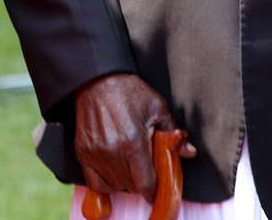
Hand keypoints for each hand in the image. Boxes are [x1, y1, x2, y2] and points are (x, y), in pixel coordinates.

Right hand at [74, 73, 196, 201]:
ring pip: (114, 185)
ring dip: (125, 183)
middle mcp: (113, 151)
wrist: (97, 79)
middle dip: (141, 183)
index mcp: (134, 142)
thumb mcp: (157, 108)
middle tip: (146, 171)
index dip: (154, 191)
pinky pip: (95, 182)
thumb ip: (173, 133)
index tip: (157, 191)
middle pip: (130, 186)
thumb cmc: (127, 91)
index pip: (145, 183)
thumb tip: (188, 152)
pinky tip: (113, 176)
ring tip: (130, 169)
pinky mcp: (83, 151)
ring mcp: (96, 153)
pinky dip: (106, 184)